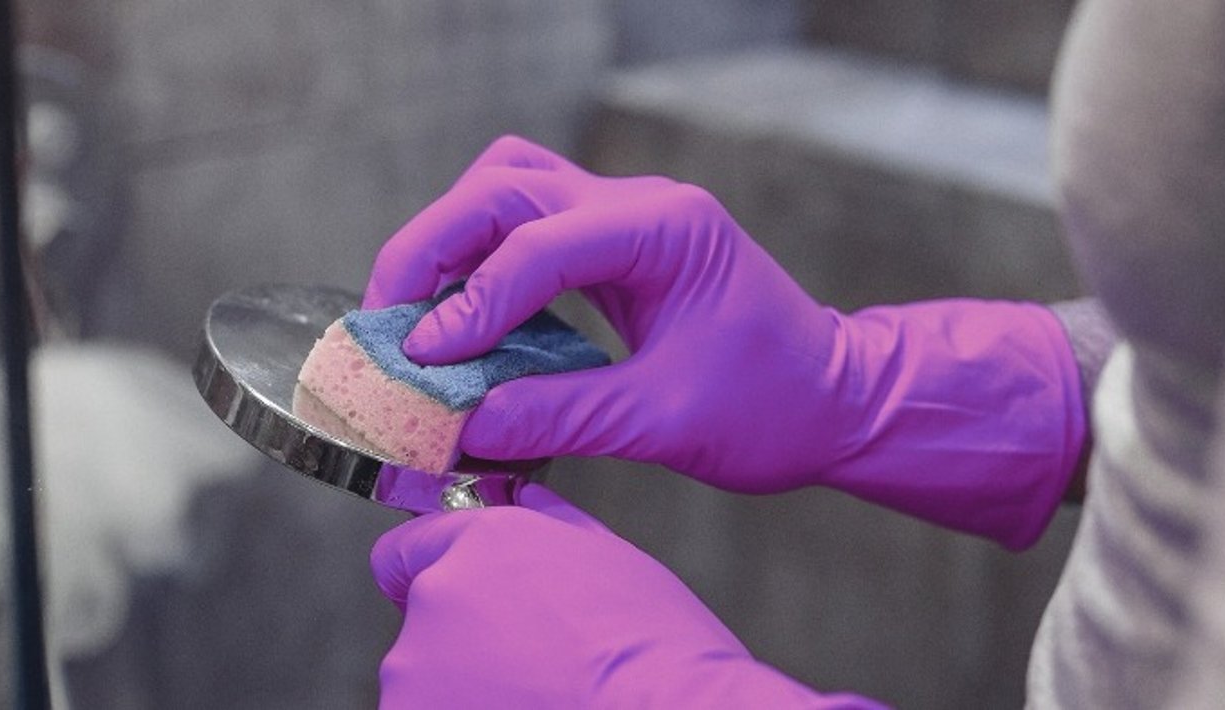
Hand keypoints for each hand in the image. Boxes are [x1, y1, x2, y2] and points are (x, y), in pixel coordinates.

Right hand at [367, 136, 1086, 548]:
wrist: (837, 401)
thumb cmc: (773, 408)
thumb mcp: (662, 423)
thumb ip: (558, 416)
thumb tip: (459, 425)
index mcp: (667, 231)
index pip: (539, 245)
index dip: (470, 302)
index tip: (421, 358)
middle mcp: (641, 205)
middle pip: (504, 187)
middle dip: (432, 248)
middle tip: (387, 321)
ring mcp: (626, 217)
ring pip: (508, 186)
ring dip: (450, 240)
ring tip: (413, 312)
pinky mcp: (614, 244)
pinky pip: (527, 225)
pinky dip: (480, 260)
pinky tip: (460, 320)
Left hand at [371, 483, 883, 708]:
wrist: (667, 708)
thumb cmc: (654, 648)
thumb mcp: (609, 557)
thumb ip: (549, 524)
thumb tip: (528, 502)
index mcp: (481, 543)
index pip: (404, 553)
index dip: (428, 578)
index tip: (454, 607)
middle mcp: (439, 597)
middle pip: (421, 621)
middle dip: (461, 641)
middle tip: (527, 663)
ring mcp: (419, 668)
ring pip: (423, 679)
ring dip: (460, 687)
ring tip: (534, 695)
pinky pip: (427, 707)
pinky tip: (526, 708)